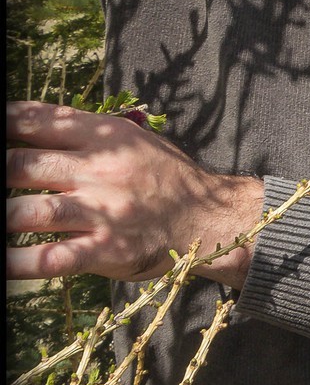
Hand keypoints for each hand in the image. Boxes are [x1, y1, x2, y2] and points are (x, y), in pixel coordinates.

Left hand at [6, 100, 262, 286]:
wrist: (213, 219)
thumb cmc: (169, 180)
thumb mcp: (136, 141)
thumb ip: (88, 133)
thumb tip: (33, 125)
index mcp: (105, 138)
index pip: (35, 121)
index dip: (2, 124)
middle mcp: (99, 171)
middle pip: (20, 165)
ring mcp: (101, 212)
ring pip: (26, 212)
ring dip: (2, 217)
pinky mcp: (106, 250)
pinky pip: (51, 258)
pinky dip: (18, 263)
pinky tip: (3, 262)